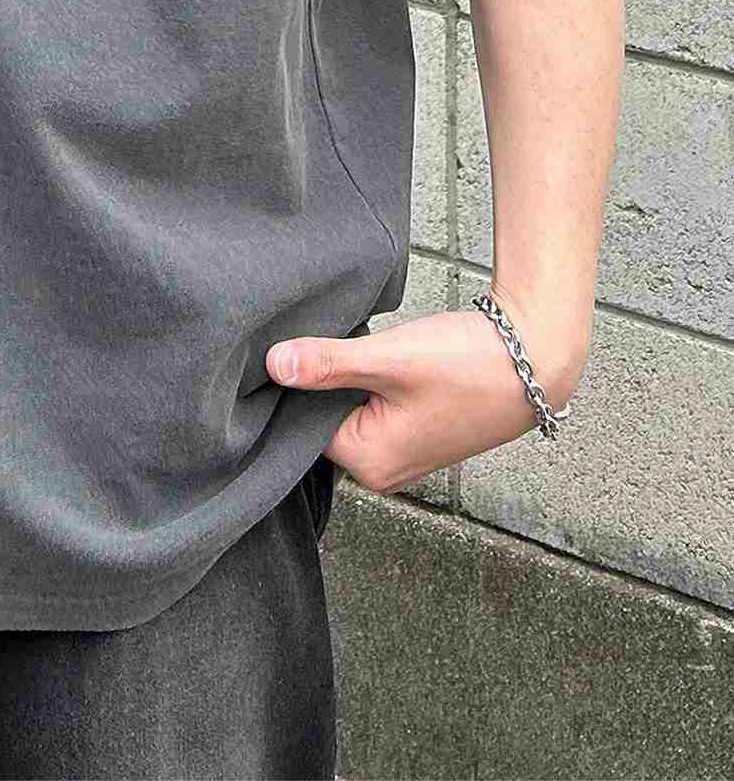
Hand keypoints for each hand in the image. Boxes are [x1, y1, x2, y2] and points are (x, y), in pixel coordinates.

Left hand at [265, 301, 584, 495]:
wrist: (536, 358)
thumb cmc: (469, 364)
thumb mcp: (388, 359)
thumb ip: (327, 364)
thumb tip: (273, 366)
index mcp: (369, 464)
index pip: (301, 421)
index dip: (296, 381)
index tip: (297, 347)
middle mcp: (383, 469)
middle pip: (323, 418)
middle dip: (321, 381)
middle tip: (332, 340)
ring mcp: (402, 453)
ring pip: (348, 409)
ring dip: (347, 378)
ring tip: (361, 346)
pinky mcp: (416, 431)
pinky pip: (372, 406)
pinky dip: (369, 381)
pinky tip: (379, 355)